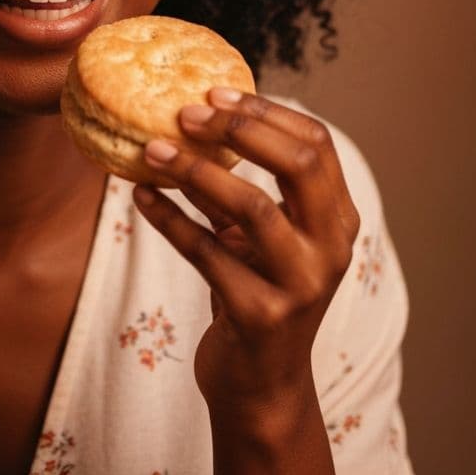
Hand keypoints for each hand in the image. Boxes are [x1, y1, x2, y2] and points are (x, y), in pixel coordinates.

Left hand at [131, 89, 359, 430]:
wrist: (260, 383)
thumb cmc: (257, 291)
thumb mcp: (259, 236)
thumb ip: (242, 185)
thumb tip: (191, 119)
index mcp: (337, 219)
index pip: (316, 144)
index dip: (266, 112)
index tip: (215, 91)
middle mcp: (329, 248)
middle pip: (296, 165)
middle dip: (239, 130)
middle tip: (185, 113)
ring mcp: (300, 284)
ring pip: (251, 208)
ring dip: (195, 172)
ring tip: (150, 150)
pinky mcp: (260, 315)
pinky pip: (205, 253)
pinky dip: (167, 219)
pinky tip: (138, 196)